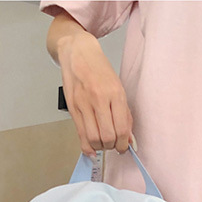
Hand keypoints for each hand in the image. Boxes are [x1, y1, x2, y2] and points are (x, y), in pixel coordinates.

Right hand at [51, 16, 133, 158]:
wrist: (78, 53)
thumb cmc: (100, 70)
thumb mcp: (118, 88)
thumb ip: (125, 115)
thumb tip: (129, 139)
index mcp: (115, 94)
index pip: (122, 129)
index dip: (124, 144)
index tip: (124, 147)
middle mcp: (99, 99)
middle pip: (108, 137)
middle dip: (113, 146)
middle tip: (113, 144)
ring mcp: (84, 104)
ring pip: (94, 138)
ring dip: (101, 147)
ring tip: (103, 143)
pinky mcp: (72, 108)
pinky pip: (80, 134)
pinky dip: (87, 146)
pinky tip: (92, 148)